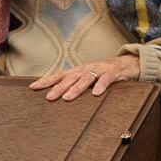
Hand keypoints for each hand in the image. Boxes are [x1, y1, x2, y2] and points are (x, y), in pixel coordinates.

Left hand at [29, 53, 143, 100]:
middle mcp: (86, 69)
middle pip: (70, 78)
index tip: (33, 87)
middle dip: (59, 87)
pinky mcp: (113, 73)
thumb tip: (59, 97)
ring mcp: (99, 70)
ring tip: (68, 97)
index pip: (59, 75)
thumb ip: (76, 84)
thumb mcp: (88, 77)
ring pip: (85, 79)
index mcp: (79, 71)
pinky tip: (96, 94)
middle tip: (49, 97)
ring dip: (76, 88)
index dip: (46, 80)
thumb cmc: (105, 73)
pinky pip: (106, 80)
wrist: (127, 63)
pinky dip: (100, 86)